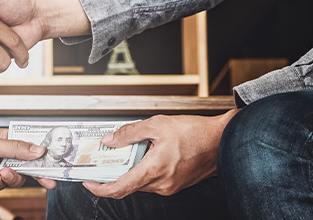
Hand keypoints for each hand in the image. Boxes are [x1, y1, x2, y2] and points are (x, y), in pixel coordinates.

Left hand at [0, 127, 45, 194]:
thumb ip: (16, 148)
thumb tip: (38, 150)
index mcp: (5, 139)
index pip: (29, 144)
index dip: (42, 151)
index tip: (55, 157)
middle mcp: (2, 154)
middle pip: (27, 164)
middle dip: (39, 171)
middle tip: (51, 177)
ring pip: (18, 177)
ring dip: (15, 176)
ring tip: (5, 172)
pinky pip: (4, 185)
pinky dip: (2, 182)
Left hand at [82, 110, 237, 198]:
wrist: (223, 140)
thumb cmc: (196, 132)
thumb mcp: (157, 125)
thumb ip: (129, 133)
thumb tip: (110, 140)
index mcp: (154, 170)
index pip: (119, 188)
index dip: (100, 188)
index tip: (89, 182)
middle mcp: (162, 183)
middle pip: (129, 184)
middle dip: (117, 172)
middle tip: (108, 158)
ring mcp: (170, 186)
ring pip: (142, 182)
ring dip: (133, 169)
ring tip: (133, 150)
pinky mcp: (177, 184)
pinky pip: (154, 180)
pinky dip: (146, 169)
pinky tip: (149, 153)